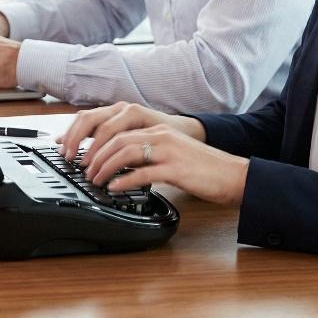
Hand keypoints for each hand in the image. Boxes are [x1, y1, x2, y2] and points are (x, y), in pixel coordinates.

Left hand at [85, 123, 248, 206]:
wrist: (233, 175)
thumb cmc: (204, 169)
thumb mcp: (172, 155)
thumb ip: (149, 155)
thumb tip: (123, 166)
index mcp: (160, 130)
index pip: (120, 129)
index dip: (98, 142)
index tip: (85, 155)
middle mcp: (162, 135)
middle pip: (118, 138)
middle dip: (96, 155)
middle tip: (85, 170)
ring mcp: (169, 151)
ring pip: (126, 152)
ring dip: (105, 166)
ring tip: (95, 180)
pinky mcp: (175, 169)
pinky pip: (143, 172)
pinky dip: (124, 180)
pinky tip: (115, 188)